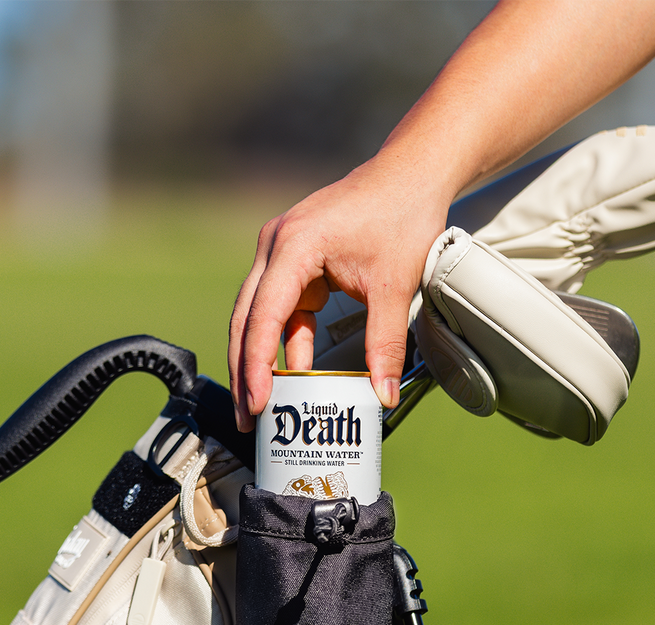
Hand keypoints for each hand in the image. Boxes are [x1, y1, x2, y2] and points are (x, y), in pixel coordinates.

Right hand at [228, 155, 453, 430]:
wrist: (409, 176)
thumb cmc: (401, 217)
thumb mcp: (394, 287)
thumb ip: (385, 345)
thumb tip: (381, 397)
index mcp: (294, 246)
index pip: (264, 316)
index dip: (258, 365)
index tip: (257, 402)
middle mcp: (275, 246)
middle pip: (246, 320)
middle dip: (245, 372)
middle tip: (247, 417)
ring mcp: (279, 253)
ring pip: (256, 317)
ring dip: (259, 360)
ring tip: (261, 404)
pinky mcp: (292, 263)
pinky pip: (280, 311)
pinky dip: (284, 343)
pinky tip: (293, 375)